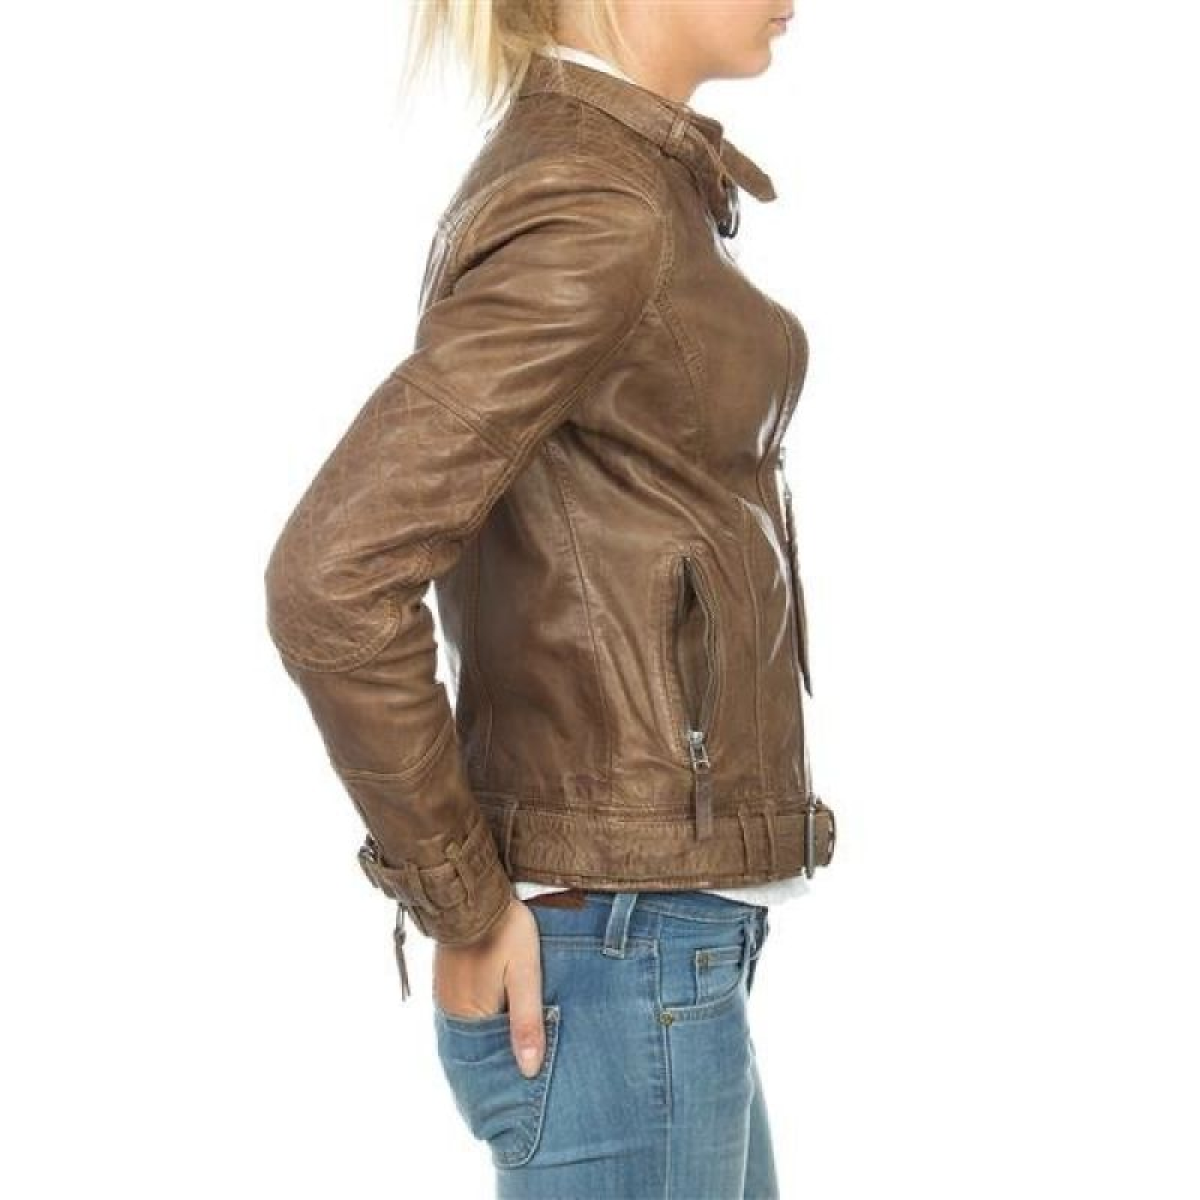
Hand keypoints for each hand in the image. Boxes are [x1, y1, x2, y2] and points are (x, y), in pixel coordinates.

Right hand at [433, 894, 545, 1076]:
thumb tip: (530, 1071)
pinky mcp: (447, 976)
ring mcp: (446, 991)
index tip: (530, 1078)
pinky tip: (499, 1012)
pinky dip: (481, 1017)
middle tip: (528, 1062)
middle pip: (476, 1045)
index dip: (509, 1066)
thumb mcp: (525, 974)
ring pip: (471, 1027)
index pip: (488, 1058)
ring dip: (490, 1034)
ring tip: (516, 1040)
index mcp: (469, 1013)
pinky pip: (464, 1009)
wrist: (479, 889)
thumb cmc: (507, 930)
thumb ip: (527, 1021)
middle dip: (499, 1053)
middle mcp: (450, 1008)